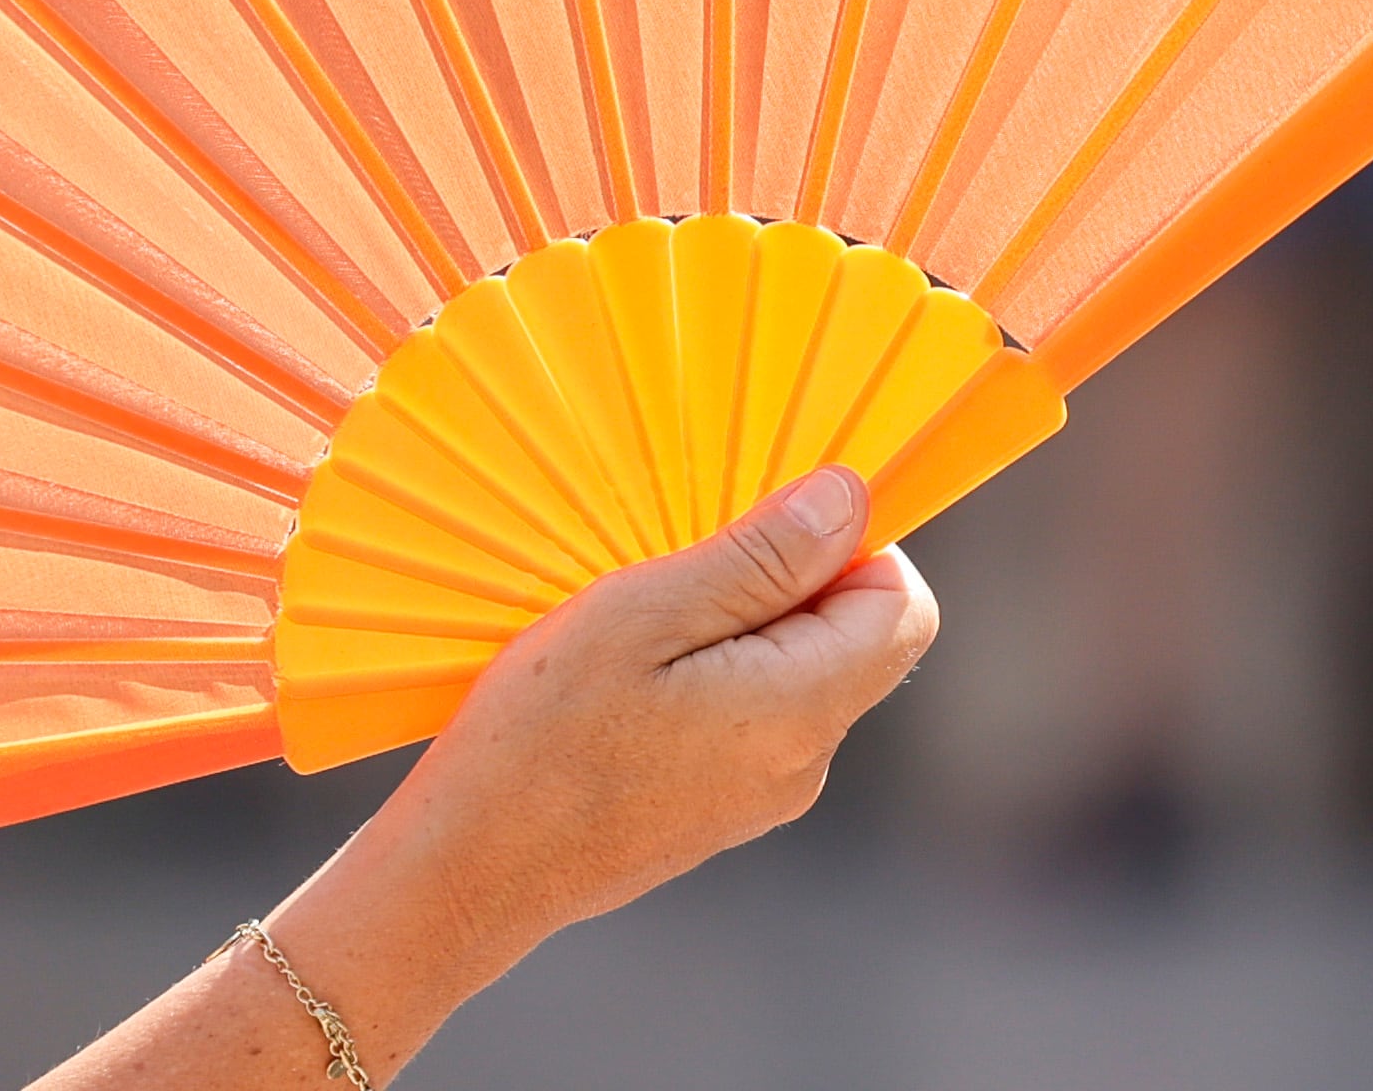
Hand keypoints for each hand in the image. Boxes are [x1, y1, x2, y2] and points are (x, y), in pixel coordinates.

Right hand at [32, 469, 937, 1088]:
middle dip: (789, 576)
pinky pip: (750, 713)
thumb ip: (756, 559)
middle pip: (853, 638)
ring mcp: (763, 794)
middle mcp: (803, 762)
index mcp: (799, 709)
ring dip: (739, 621)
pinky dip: (709, 670)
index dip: (851, 543)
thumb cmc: (539, 736)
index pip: (901, 604)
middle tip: (682, 553)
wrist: (471, 872)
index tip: (761, 514)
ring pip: (796, 672)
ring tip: (638, 612)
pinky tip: (625, 670)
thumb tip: (849, 500)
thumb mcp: (639, 615)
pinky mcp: (719, 808)